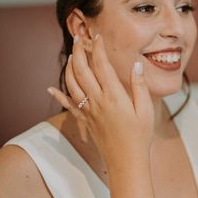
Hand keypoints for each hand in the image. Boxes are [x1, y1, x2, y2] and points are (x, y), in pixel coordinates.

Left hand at [47, 34, 153, 162]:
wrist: (126, 162)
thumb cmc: (140, 137)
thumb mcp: (146, 110)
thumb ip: (139, 86)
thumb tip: (136, 65)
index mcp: (114, 96)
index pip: (102, 65)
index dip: (98, 48)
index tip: (98, 36)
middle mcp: (97, 101)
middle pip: (81, 70)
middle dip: (78, 52)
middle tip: (78, 38)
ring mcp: (88, 111)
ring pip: (71, 84)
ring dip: (68, 67)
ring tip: (71, 55)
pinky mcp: (85, 121)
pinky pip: (68, 105)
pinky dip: (58, 95)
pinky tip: (50, 89)